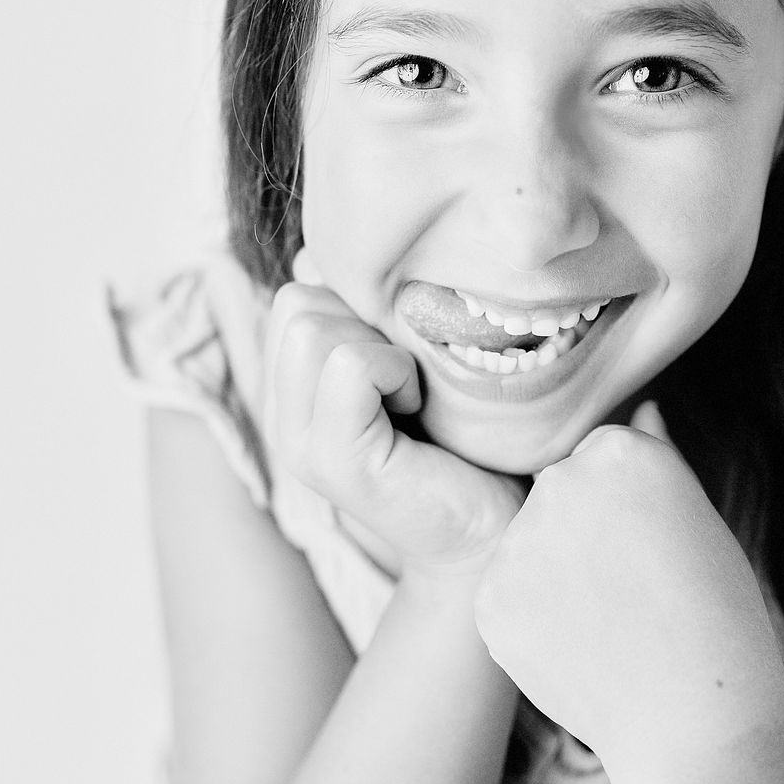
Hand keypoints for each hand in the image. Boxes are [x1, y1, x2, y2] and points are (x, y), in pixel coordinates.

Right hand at [264, 250, 524, 582]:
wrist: (499, 529)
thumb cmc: (469, 440)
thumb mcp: (411, 360)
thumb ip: (364, 315)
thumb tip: (318, 253)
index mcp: (296, 390)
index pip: (297, 291)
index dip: (360, 304)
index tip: (404, 357)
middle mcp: (284, 416)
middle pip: (297, 301)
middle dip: (365, 320)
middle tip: (410, 378)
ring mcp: (300, 443)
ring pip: (313, 325)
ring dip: (382, 346)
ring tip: (412, 395)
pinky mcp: (334, 462)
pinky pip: (349, 364)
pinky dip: (394, 371)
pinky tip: (417, 411)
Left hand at [472, 404, 783, 765]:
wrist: (694, 717)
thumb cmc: (717, 616)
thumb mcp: (702, 520)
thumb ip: (658, 460)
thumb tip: (642, 409)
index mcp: (620, 451)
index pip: (603, 457)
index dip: (631, 509)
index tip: (655, 549)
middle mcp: (560, 482)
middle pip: (559, 493)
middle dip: (584, 533)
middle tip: (633, 590)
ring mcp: (518, 542)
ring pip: (528, 545)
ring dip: (555, 576)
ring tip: (609, 624)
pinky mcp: (490, 600)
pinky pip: (508, 597)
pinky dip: (534, 621)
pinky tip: (579, 649)